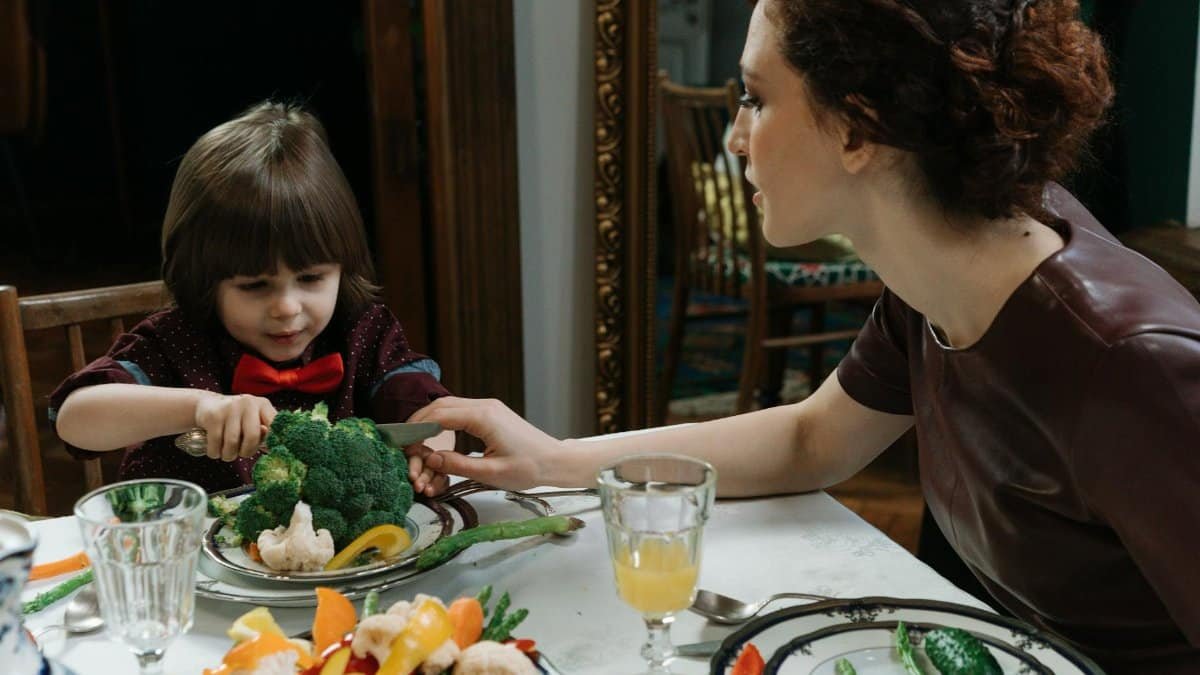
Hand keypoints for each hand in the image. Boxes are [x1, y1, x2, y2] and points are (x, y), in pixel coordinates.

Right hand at [194, 393, 276, 461]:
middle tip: (241, 453)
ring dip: (229, 455)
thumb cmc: (235, 419)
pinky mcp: (213, 416)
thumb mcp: (252, 421)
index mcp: (263, 405)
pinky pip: (216, 445)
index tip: (270, 452)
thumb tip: (269, 443)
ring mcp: (230, 408)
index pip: (275, 424)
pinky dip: (215, 453)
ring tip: (227, 452)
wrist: (207, 404)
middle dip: (246, 452)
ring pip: (232, 443)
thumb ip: (263, 432)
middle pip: (253, 437)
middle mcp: (248, 403)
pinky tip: (215, 449)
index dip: (273, 441)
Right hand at [407, 397, 562, 489]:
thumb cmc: (528, 468)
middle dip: (418, 421)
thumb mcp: (490, 473)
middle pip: (440, 405)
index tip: (403, 445)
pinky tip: (435, 435)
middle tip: (403, 441)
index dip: (417, 429)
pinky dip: (443, 420)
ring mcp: (488, 407)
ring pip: (449, 405)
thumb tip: (429, 458)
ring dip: (429, 419)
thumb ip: (457, 465)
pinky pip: (460, 410)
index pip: (439, 416)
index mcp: (483, 417)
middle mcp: (484, 406)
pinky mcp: (491, 413)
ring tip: (414, 439)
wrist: (555, 461)